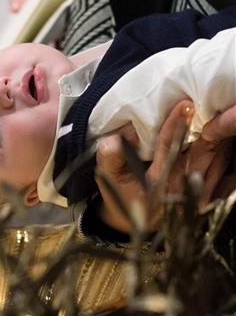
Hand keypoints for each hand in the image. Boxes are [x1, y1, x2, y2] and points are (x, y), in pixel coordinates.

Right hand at [95, 100, 233, 232]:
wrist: (132, 221)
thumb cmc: (120, 194)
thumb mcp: (108, 176)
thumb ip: (110, 156)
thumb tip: (115, 138)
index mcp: (154, 185)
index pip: (167, 149)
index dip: (174, 127)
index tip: (183, 106)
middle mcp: (178, 189)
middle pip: (196, 154)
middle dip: (200, 128)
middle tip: (203, 105)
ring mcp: (193, 193)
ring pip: (211, 161)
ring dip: (213, 137)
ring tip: (214, 114)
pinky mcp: (203, 194)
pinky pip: (219, 172)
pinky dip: (220, 152)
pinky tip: (219, 136)